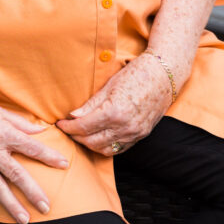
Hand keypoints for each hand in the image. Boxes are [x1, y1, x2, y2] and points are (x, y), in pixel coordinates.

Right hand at [0, 81, 68, 223]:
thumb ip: (19, 122)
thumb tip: (39, 129)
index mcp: (4, 133)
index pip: (31, 146)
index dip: (48, 155)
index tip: (64, 164)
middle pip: (17, 174)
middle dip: (32, 192)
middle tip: (46, 207)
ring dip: (11, 205)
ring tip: (24, 221)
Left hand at [56, 54, 171, 156]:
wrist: (163, 76)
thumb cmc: (135, 74)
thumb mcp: (108, 85)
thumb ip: (90, 104)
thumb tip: (72, 116)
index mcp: (114, 112)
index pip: (83, 127)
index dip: (68, 127)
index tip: (60, 123)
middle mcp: (125, 127)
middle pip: (92, 141)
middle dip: (76, 136)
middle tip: (67, 128)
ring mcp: (134, 134)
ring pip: (104, 149)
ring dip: (89, 144)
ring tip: (80, 134)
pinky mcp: (140, 136)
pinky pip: (118, 149)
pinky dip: (105, 147)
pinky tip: (97, 138)